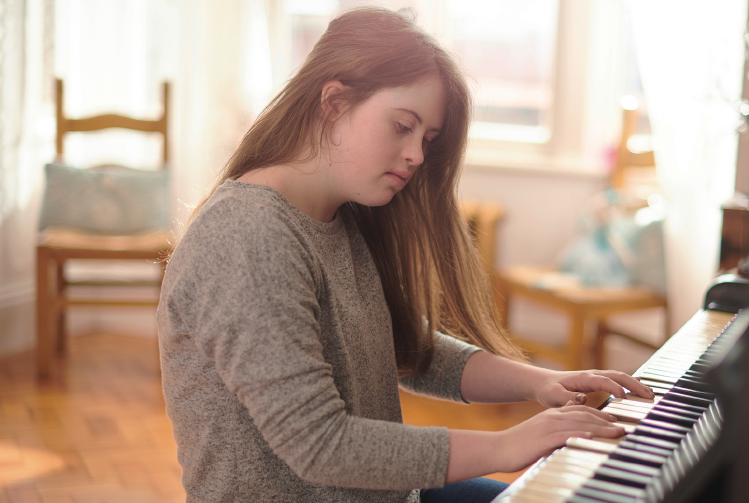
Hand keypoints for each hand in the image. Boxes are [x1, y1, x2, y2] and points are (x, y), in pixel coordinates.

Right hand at [494, 403, 624, 472]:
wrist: (499, 447)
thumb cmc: (521, 444)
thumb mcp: (542, 432)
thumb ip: (558, 430)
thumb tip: (575, 434)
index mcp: (552, 415)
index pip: (580, 410)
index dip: (599, 414)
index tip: (614, 420)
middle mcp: (552, 417)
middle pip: (584, 415)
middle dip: (605, 420)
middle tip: (622, 427)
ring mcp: (548, 427)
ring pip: (579, 424)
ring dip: (600, 428)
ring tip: (616, 432)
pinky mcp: (544, 439)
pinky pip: (565, 436)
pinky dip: (580, 436)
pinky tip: (591, 438)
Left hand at [533, 369, 654, 407]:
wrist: (543, 382)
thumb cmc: (548, 390)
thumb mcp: (553, 396)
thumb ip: (567, 398)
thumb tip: (582, 398)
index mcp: (583, 378)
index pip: (603, 381)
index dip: (615, 388)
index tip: (624, 398)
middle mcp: (592, 375)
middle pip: (617, 376)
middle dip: (634, 384)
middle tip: (650, 395)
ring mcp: (596, 377)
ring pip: (620, 376)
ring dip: (635, 383)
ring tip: (650, 393)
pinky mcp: (597, 381)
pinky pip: (617, 379)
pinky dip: (630, 382)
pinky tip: (642, 386)